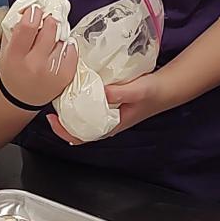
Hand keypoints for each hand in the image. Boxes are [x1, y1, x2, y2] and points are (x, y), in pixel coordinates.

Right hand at [0, 7, 77, 107]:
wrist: (20, 97)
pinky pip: (72, 50)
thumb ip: (19, 16)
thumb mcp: (9, 43)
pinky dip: (67, 46)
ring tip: (49, 41)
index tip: (36, 10)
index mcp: (15, 56)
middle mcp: (34, 65)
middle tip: (47, 22)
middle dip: (49, 21)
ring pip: (62, 39)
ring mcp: (52, 72)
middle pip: (49, 30)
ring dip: (57, 34)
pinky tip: (58, 49)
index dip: (34, 13)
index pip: (28, 27)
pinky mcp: (66, 76)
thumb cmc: (13, 66)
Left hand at [46, 70, 172, 145]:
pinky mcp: (109, 100)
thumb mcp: (138, 91)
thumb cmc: (154, 93)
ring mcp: (107, 112)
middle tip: (52, 100)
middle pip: (77, 125)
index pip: (81, 137)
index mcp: (110, 125)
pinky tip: (76, 83)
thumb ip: (120, 93)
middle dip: (62, 116)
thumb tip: (101, 92)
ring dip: (70, 105)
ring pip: (82, 114)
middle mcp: (106, 121)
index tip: (52, 118)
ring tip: (60, 92)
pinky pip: (90, 102)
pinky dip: (80, 95)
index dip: (63, 131)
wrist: (167, 87)